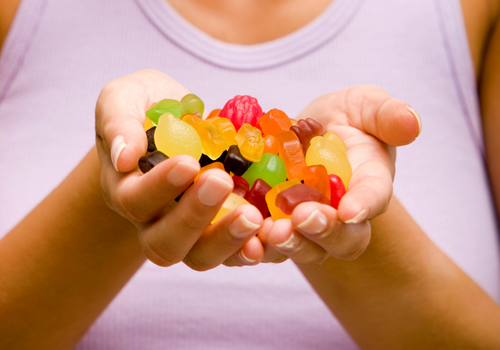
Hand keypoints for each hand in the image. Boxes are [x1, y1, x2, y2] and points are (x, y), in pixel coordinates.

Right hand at [95, 70, 264, 269]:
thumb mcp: (123, 99)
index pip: (135, 201)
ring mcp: (190, 231)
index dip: (160, 187)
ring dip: (227, 240)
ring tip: (253, 216)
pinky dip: (254, 245)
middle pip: (165, 244)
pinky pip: (235, 251)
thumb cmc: (147, 108)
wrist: (176, 120)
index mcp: (127, 190)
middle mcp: (155, 221)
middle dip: (194, 218)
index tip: (188, 162)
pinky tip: (273, 230)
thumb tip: (124, 158)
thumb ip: (118, 122)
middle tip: (221, 182)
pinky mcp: (221, 229)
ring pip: (201, 256)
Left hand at [260, 85, 421, 264]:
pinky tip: (241, 239)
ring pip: (306, 249)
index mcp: (369, 184)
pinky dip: (255, 247)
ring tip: (270, 232)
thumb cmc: (344, 120)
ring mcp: (309, 226)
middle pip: (342, 239)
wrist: (307, 136)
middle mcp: (342, 215)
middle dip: (323, 232)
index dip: (364, 204)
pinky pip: (268, 247)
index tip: (351, 210)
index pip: (373, 197)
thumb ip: (387, 114)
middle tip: (302, 219)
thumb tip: (411, 122)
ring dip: (289, 245)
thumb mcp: (365, 106)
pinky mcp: (277, 228)